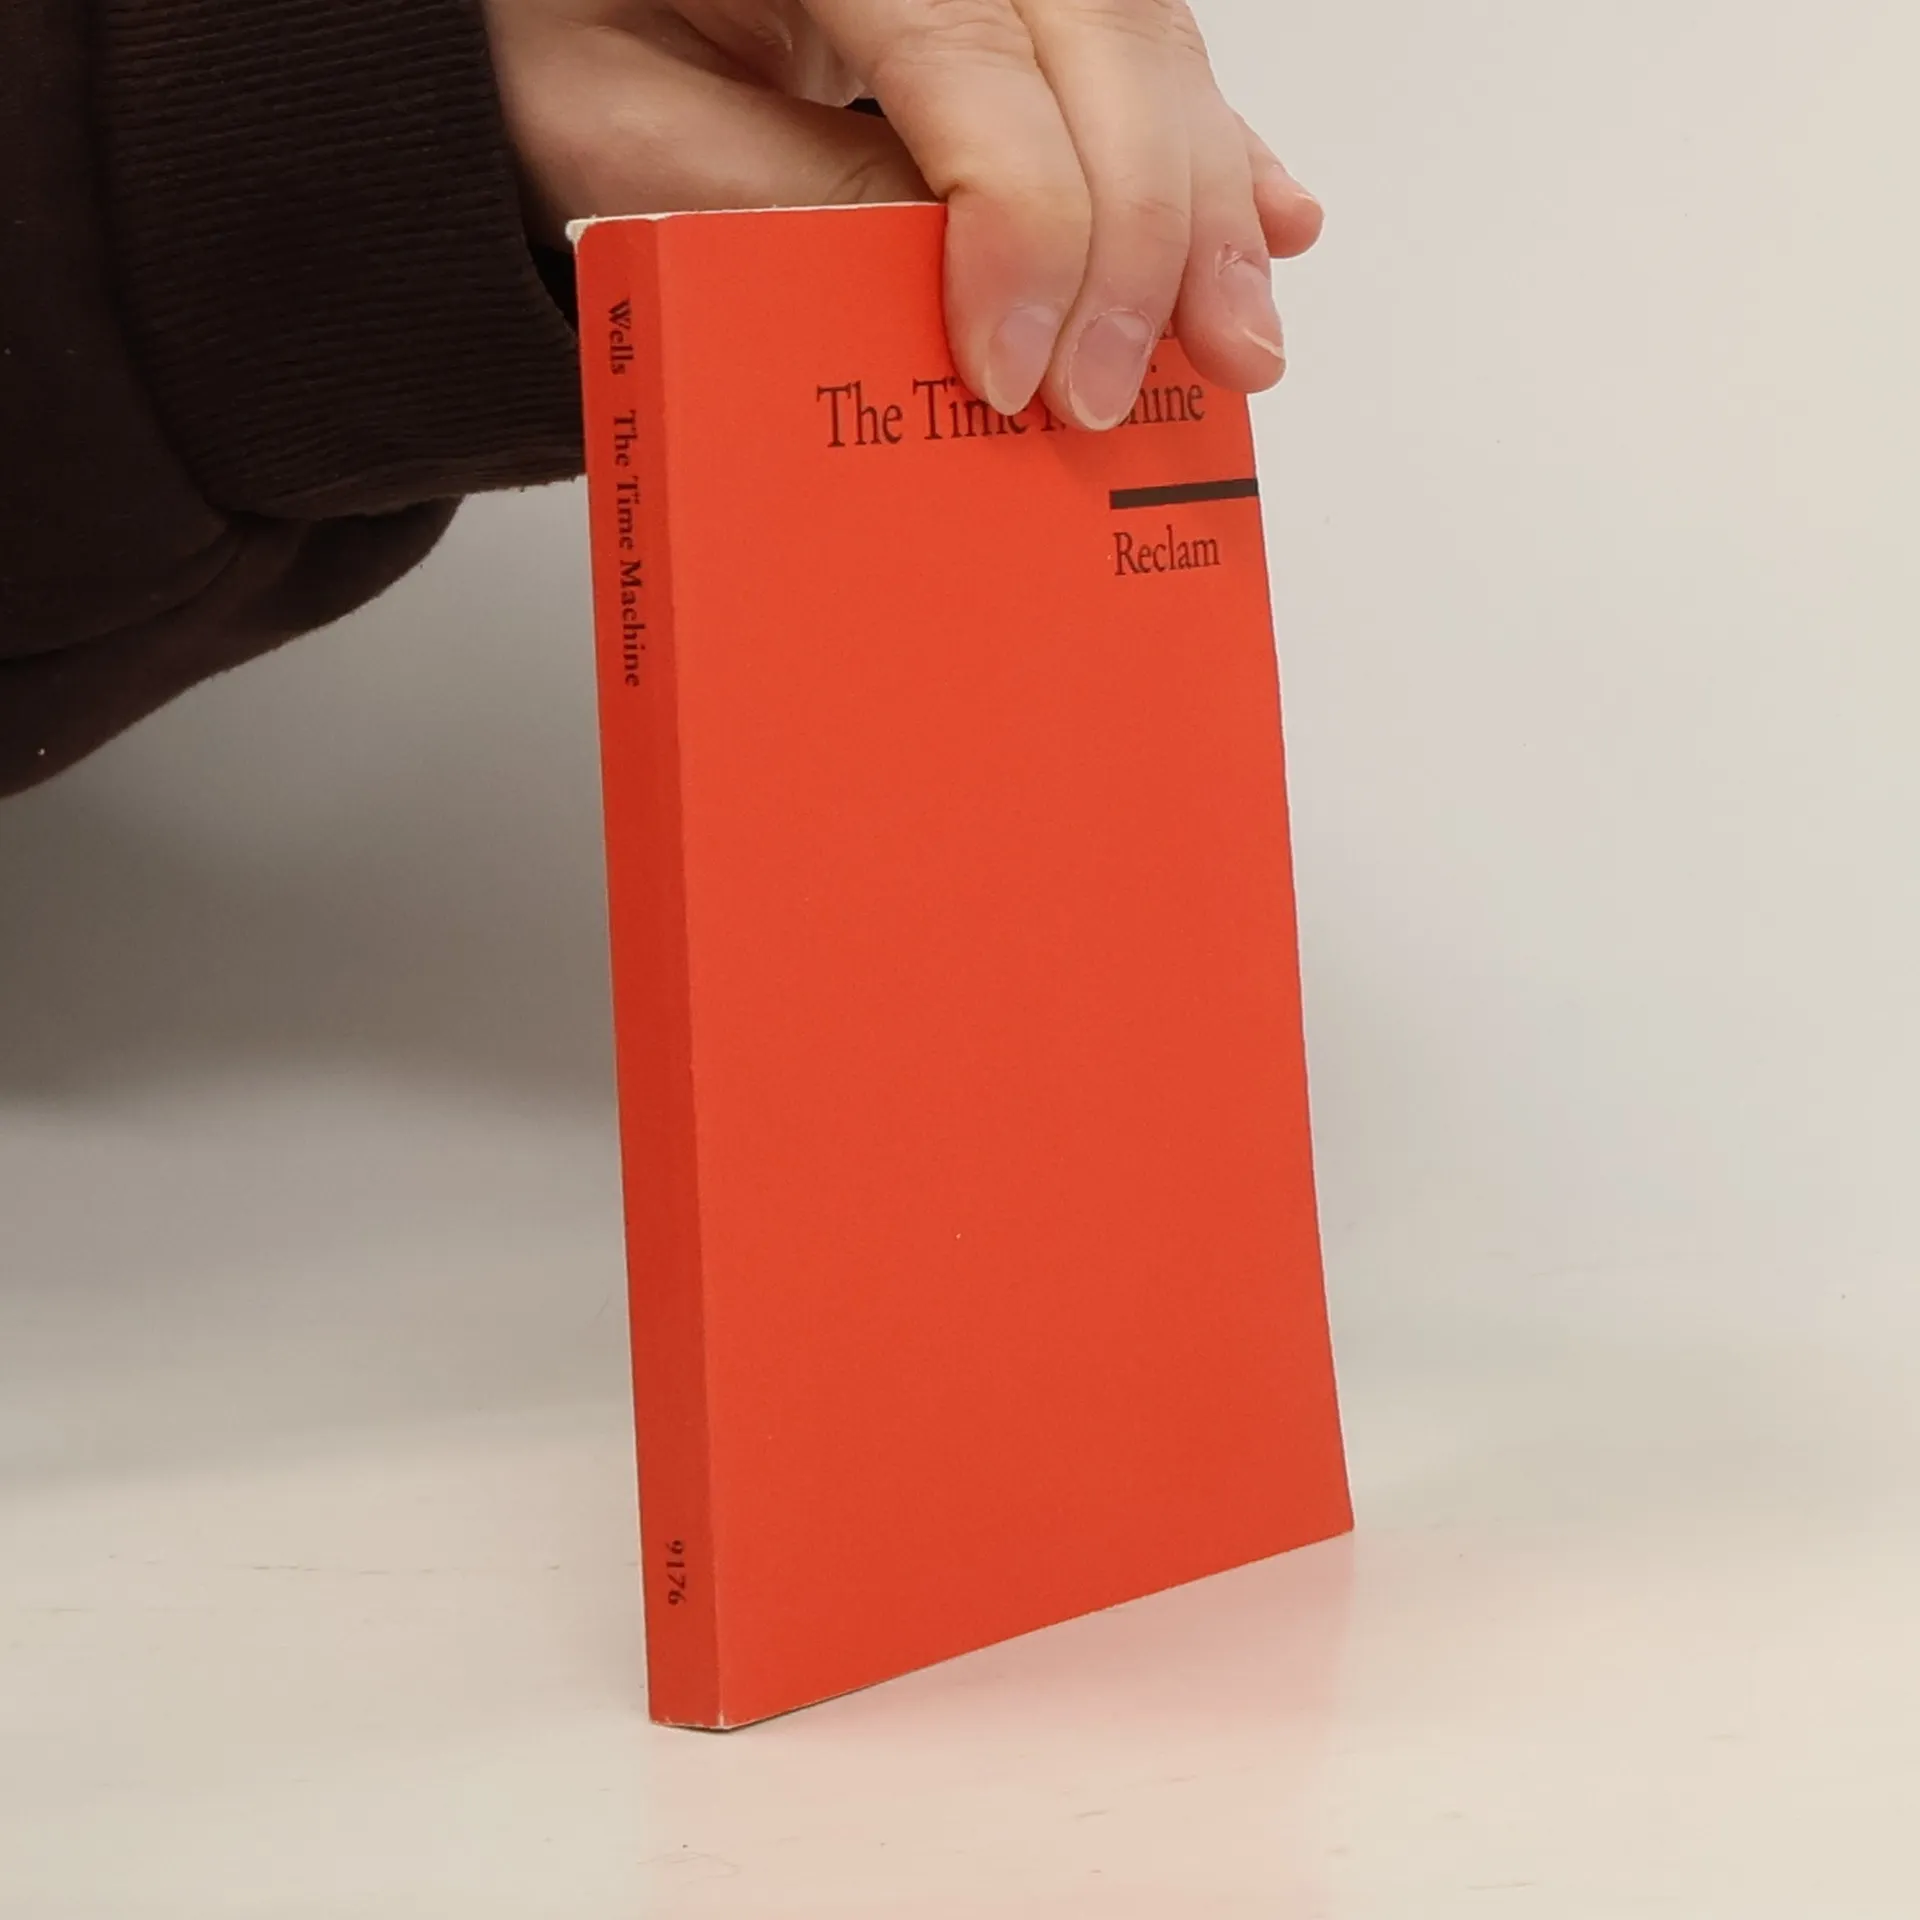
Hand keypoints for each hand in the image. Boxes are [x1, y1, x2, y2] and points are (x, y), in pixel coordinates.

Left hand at [484, 0, 1322, 429]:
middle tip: (1118, 389)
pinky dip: (1216, 148)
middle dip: (1139, 227)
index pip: (966, 44)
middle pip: (1096, 28)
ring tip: (1234, 337)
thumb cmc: (563, 47)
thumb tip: (968, 304)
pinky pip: (1146, 48)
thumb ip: (789, 204)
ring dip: (1207, 199)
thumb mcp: (629, 140)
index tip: (1019, 374)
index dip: (1023, 219)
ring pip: (1147, 37)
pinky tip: (1268, 219)